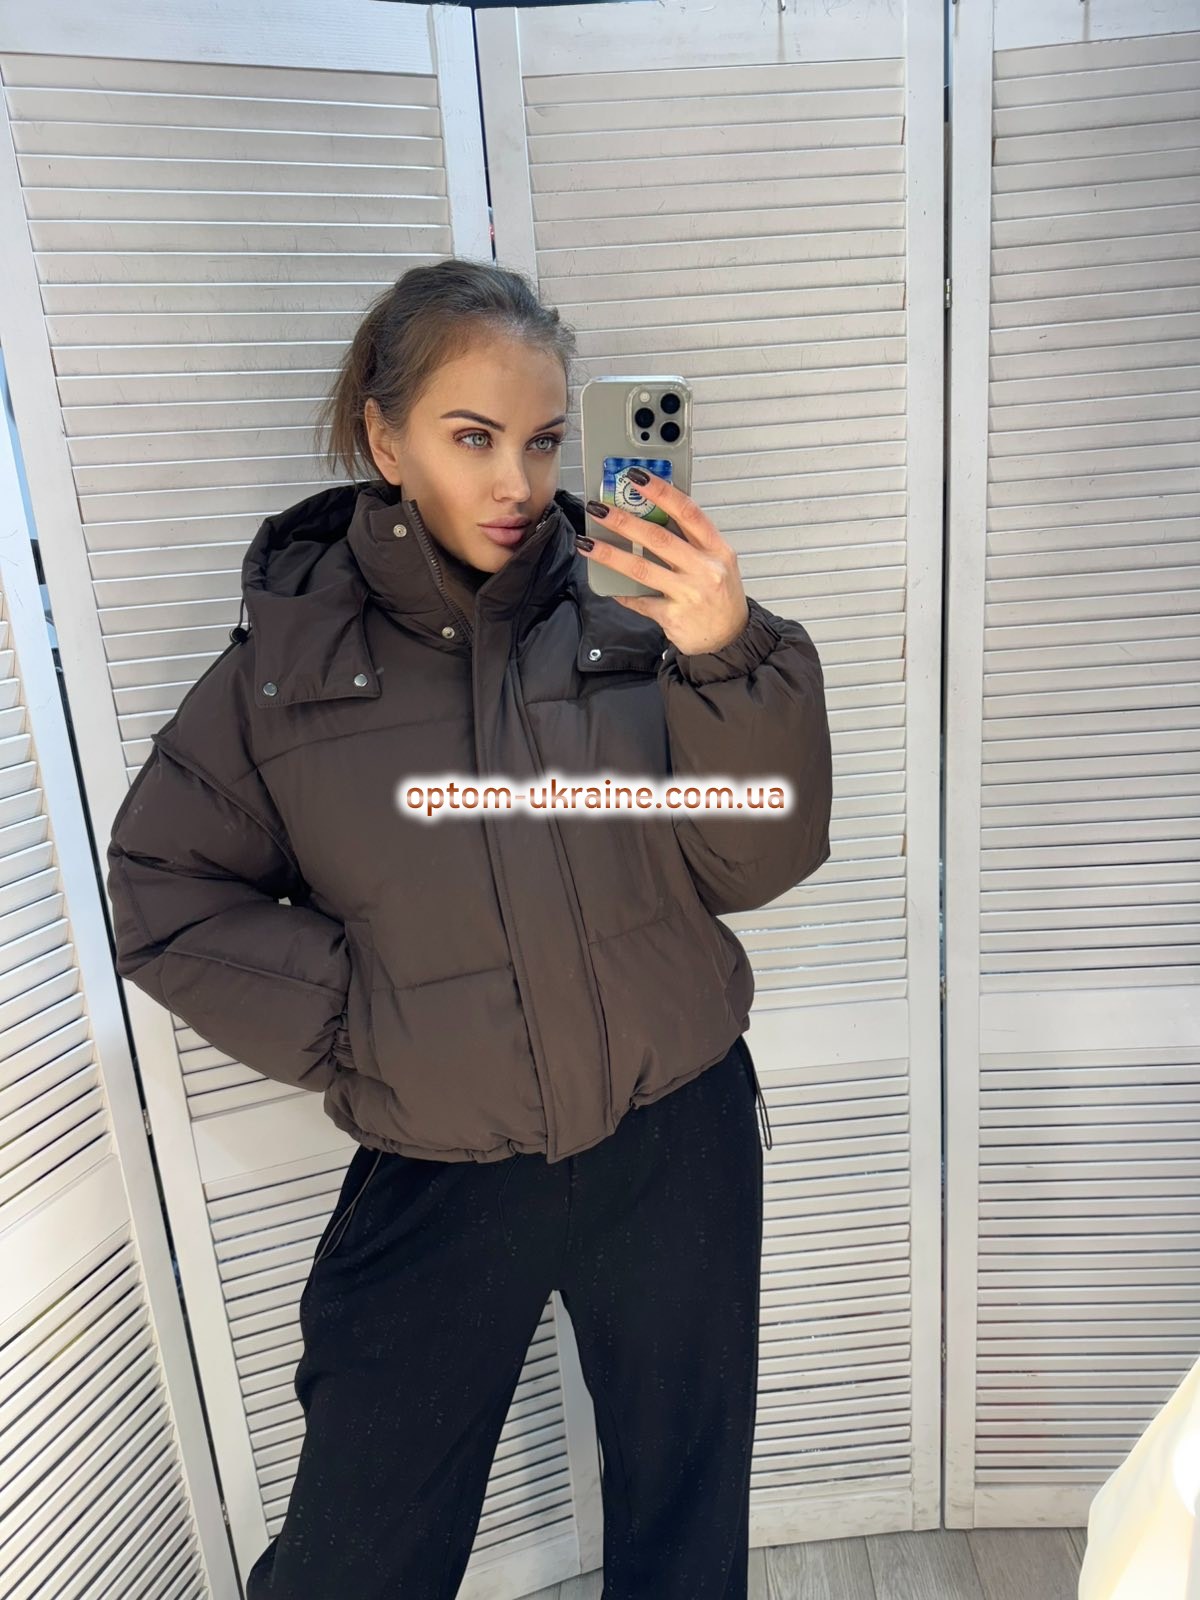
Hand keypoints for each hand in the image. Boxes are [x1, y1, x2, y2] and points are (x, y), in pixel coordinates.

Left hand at [580, 470, 749, 655]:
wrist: (729, 639)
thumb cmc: (721, 597)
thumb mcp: (717, 562)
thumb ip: (690, 541)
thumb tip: (649, 516)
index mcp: (717, 549)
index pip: (687, 512)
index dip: (661, 491)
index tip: (637, 477)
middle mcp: (704, 569)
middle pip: (658, 538)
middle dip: (624, 520)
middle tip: (599, 508)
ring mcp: (689, 594)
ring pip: (642, 568)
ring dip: (610, 554)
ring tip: (588, 542)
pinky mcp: (673, 616)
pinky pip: (640, 600)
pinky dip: (622, 592)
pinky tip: (607, 585)